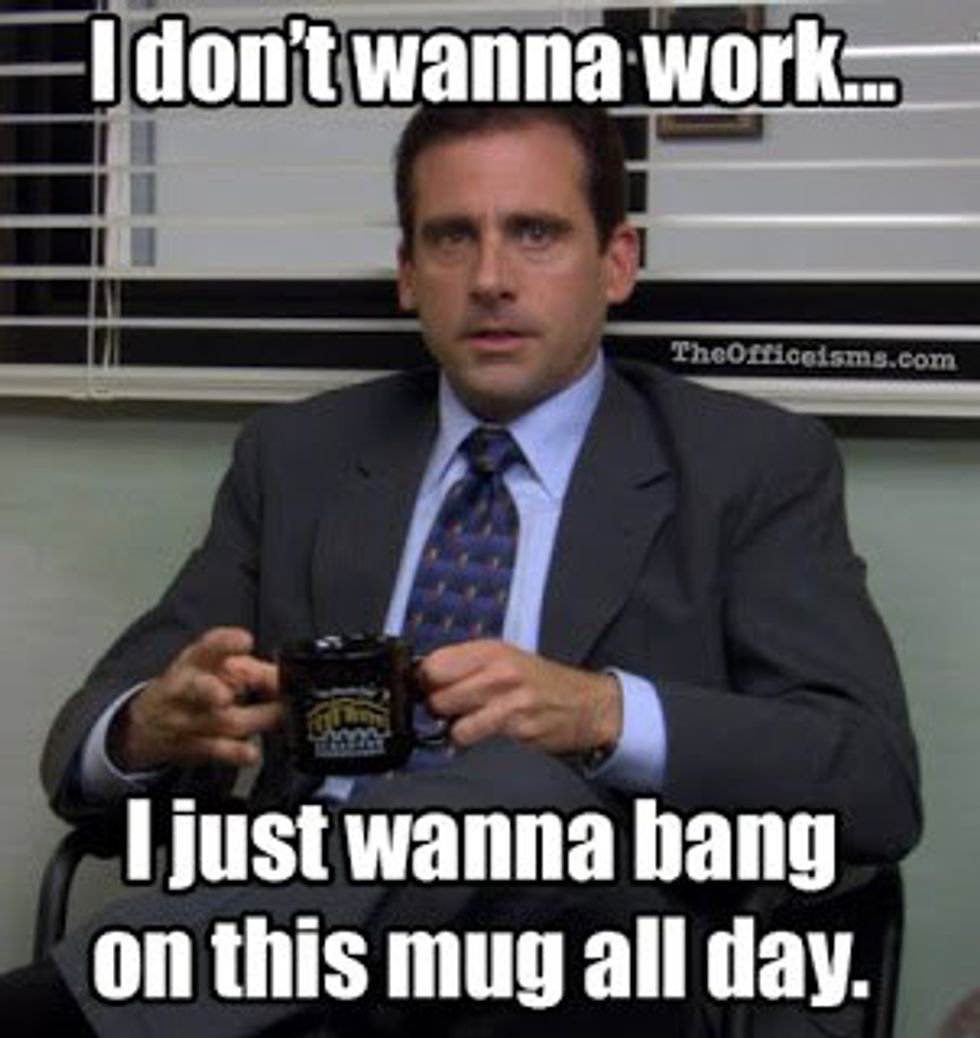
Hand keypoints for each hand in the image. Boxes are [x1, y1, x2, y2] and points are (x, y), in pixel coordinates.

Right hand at [108, 626, 281, 771]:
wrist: (149, 722)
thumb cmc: (193, 685)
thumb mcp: (216, 665)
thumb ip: (253, 667)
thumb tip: (287, 676)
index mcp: (196, 660)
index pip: (208, 645)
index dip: (226, 642)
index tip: (244, 640)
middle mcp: (188, 688)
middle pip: (198, 687)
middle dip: (212, 690)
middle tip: (229, 694)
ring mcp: (188, 720)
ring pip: (221, 721)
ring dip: (255, 718)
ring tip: (277, 713)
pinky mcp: (193, 747)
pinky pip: (217, 752)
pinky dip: (237, 753)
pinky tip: (251, 753)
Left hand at [418, 640, 621, 757]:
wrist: (586, 704)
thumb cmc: (540, 682)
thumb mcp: (504, 658)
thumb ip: (465, 664)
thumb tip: (423, 676)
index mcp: (491, 651)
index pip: (434, 665)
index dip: (425, 680)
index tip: (428, 687)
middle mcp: (500, 673)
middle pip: (438, 696)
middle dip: (438, 708)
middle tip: (452, 708)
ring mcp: (510, 703)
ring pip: (454, 724)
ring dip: (455, 729)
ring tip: (470, 722)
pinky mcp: (518, 731)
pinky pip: (476, 742)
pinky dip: (475, 742)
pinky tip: (488, 734)